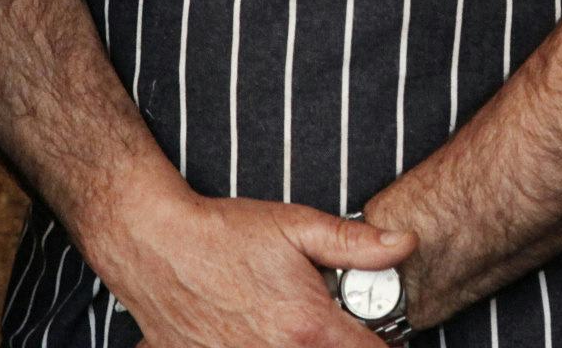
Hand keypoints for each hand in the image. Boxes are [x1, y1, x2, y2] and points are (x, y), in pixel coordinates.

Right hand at [90, 190, 414, 347]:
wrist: (156, 245)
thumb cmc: (224, 233)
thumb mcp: (297, 226)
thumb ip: (356, 243)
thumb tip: (405, 244)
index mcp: (307, 328)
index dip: (383, 344)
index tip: (378, 333)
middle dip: (340, 346)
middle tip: (333, 326)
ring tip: (290, 327)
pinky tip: (254, 332)